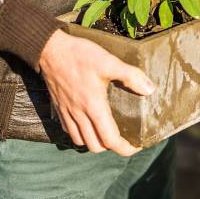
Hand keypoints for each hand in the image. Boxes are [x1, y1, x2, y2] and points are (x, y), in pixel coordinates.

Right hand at [39, 30, 154, 155]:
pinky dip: (80, 134)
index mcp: (94, 107)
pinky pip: (68, 131)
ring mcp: (67, 113)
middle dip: (112, 147)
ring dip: (95, 142)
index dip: (125, 148)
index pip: (110, 140)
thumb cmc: (80, 55)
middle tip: (125, 138)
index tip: (137, 145)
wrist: (49, 49)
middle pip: (95, 146)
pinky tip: (89, 124)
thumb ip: (130, 76)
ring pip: (80, 141)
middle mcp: (79, 114)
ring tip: (108, 133)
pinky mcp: (59, 108)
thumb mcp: (109, 62)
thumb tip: (150, 90)